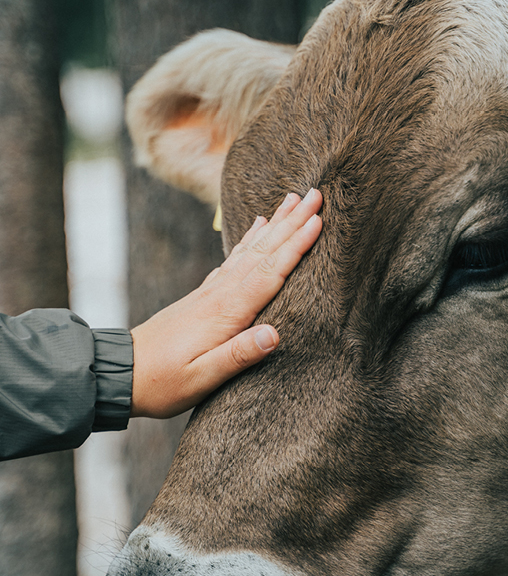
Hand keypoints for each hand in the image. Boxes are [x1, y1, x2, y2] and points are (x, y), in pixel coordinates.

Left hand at [130, 189, 322, 416]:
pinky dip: (250, 239)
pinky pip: (234, 258)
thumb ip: (238, 356)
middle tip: (315, 194)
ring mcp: (210, 291)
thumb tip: (275, 335)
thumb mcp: (201, 378)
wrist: (121, 373)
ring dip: (275, 223)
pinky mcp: (203, 295)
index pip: (269, 272)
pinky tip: (258, 227)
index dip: (296, 246)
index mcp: (226, 312)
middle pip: (263, 251)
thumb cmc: (162, 382)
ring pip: (250, 249)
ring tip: (292, 199)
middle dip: (292, 222)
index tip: (318, 220)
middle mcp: (220, 293)